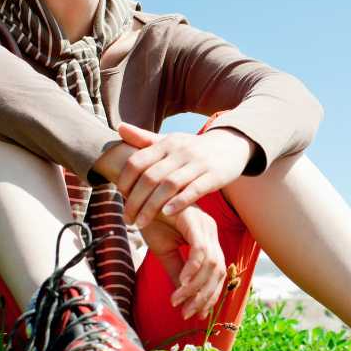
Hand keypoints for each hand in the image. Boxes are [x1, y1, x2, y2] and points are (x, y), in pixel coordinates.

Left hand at [116, 122, 254, 228]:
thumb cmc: (193, 148)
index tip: (119, 196)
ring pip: (169, 185)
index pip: (137, 161)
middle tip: (126, 218)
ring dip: (152, 206)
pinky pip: (195, 190)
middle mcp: (180, 151)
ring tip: (140, 223)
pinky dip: (179, 202)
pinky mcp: (214, 176)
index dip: (125, 180)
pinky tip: (167, 214)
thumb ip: (144, 138)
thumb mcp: (170, 141)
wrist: (231, 145)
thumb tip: (119, 127)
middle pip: (150, 177)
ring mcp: (198, 163)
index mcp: (166, 143)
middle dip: (135, 200)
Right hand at [139, 203, 226, 319]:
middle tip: (187, 313)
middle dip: (204, 296)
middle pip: (218, 271)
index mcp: (207, 238)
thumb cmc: (150, 220)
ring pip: (211, 264)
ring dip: (195, 287)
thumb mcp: (164, 251)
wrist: (137, 197)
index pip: (216, 272)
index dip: (209, 295)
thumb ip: (176, 271)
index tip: (195, 313)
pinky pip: (200, 251)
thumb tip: (182, 295)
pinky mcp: (194, 221)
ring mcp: (205, 225)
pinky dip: (192, 270)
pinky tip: (181, 284)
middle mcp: (211, 231)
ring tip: (178, 301)